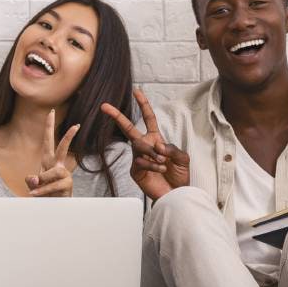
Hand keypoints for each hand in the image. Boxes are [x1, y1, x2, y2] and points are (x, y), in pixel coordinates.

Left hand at [26, 109, 79, 197]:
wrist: (52, 208)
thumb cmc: (44, 194)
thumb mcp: (33, 186)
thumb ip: (31, 181)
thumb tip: (34, 178)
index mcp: (48, 161)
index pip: (48, 141)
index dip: (49, 126)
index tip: (51, 112)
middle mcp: (58, 166)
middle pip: (62, 148)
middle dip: (68, 136)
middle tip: (75, 125)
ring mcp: (64, 175)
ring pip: (54, 172)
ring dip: (43, 180)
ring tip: (35, 190)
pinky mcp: (67, 185)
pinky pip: (54, 186)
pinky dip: (43, 191)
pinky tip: (35, 195)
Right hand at [100, 87, 189, 201]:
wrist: (176, 195)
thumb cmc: (179, 176)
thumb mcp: (182, 159)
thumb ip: (172, 149)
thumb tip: (157, 146)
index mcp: (156, 139)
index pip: (148, 118)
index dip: (143, 105)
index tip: (137, 91)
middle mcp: (145, 146)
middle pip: (128, 128)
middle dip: (117, 116)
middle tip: (104, 106)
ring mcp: (138, 158)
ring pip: (139, 146)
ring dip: (152, 153)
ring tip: (163, 162)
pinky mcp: (135, 171)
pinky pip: (140, 161)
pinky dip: (152, 164)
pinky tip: (161, 169)